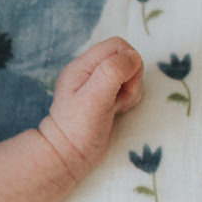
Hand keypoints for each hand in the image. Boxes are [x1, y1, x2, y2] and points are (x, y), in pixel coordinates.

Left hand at [40, 37, 143, 177]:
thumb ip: (111, 72)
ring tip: (115, 107)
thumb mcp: (94, 98)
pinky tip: (117, 112)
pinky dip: (130, 99)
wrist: (69, 156)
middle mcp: (89, 72)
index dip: (128, 62)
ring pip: (131, 74)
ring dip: (131, 90)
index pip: (118, 45)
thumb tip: (132, 57)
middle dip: (132, 77)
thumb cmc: (78, 128)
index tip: (121, 86)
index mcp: (82, 66)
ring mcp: (98, 85)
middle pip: (127, 58)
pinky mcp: (106, 98)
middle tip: (118, 98)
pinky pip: (129, 89)